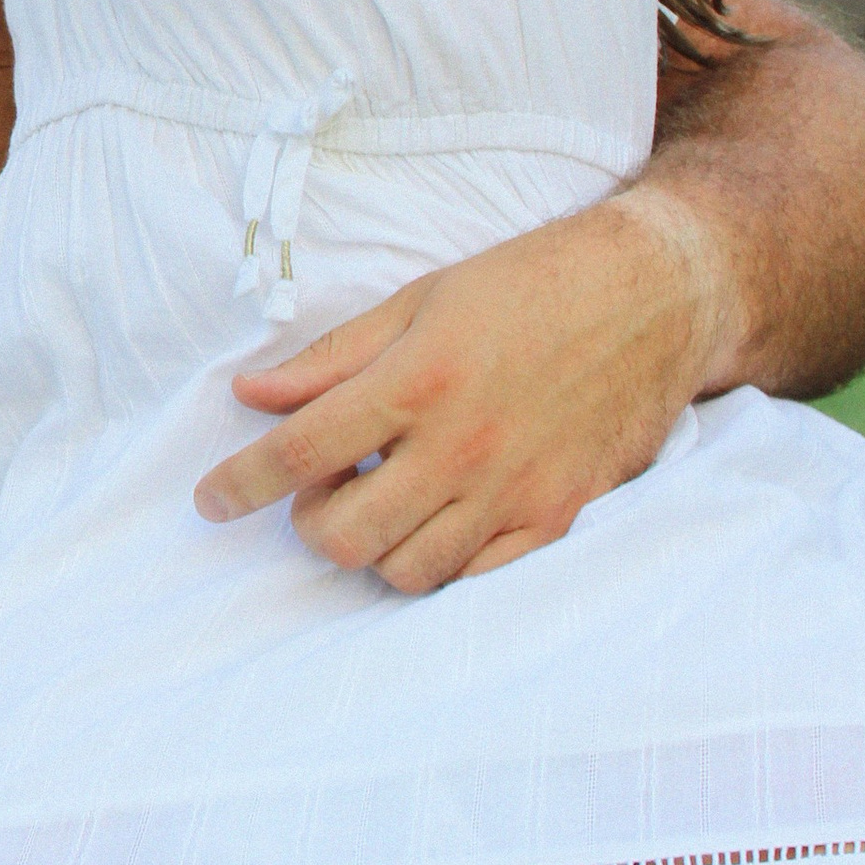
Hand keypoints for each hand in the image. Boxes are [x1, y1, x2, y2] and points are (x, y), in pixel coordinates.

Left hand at [193, 187, 722, 587]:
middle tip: (322, 487)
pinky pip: (476, 579)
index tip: (210, 500)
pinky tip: (435, 521)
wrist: (654, 295)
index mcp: (418, 381)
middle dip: (311, 522)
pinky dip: (439, 563)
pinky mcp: (558, 517)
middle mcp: (462, 446)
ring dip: (373, 547)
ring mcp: (514, 491)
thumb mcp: (419, 300)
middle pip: (346, 535)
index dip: (239, 484)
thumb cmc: (530, 285)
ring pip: (406, 570)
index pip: (298, 454)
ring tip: (381, 500)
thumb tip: (250, 397)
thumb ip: (331, 359)